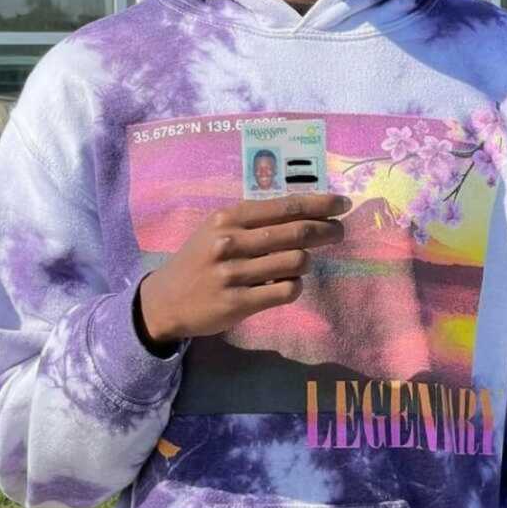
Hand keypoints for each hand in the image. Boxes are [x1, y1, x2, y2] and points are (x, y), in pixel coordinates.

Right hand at [137, 193, 350, 348]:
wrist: (164, 300)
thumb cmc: (199, 259)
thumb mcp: (216, 229)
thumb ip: (253, 219)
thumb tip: (303, 212)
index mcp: (228, 218)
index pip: (285, 206)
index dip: (319, 204)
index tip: (342, 203)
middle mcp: (230, 242)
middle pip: (296, 232)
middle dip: (326, 230)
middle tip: (339, 231)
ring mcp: (233, 274)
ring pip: (295, 262)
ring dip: (307, 261)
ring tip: (301, 262)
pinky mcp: (237, 304)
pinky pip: (285, 291)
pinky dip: (295, 286)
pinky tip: (287, 283)